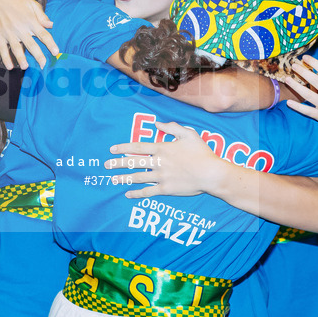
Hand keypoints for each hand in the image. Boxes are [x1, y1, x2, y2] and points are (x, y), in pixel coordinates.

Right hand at [0, 0, 56, 68]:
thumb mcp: (31, 4)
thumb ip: (41, 15)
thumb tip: (51, 25)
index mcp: (30, 20)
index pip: (43, 34)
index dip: (50, 44)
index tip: (56, 52)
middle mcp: (20, 28)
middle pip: (31, 44)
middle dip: (39, 56)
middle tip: (44, 65)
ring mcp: (8, 32)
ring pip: (16, 48)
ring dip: (21, 59)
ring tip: (26, 67)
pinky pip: (2, 49)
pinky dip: (6, 58)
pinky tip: (10, 66)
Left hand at [104, 121, 221, 198]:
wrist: (211, 173)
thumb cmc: (202, 153)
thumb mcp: (189, 134)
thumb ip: (172, 127)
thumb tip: (157, 122)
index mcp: (162, 148)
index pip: (138, 147)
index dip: (123, 148)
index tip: (112, 149)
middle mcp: (159, 162)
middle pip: (133, 162)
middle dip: (118, 163)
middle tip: (106, 165)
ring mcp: (161, 177)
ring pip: (137, 178)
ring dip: (123, 178)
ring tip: (112, 179)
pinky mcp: (166, 189)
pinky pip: (148, 192)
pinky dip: (136, 193)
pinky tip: (128, 194)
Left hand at [283, 55, 317, 144]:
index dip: (314, 63)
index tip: (305, 57)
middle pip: (315, 81)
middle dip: (303, 72)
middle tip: (293, 65)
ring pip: (308, 95)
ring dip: (296, 86)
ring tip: (287, 79)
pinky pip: (307, 111)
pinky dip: (297, 107)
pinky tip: (288, 102)